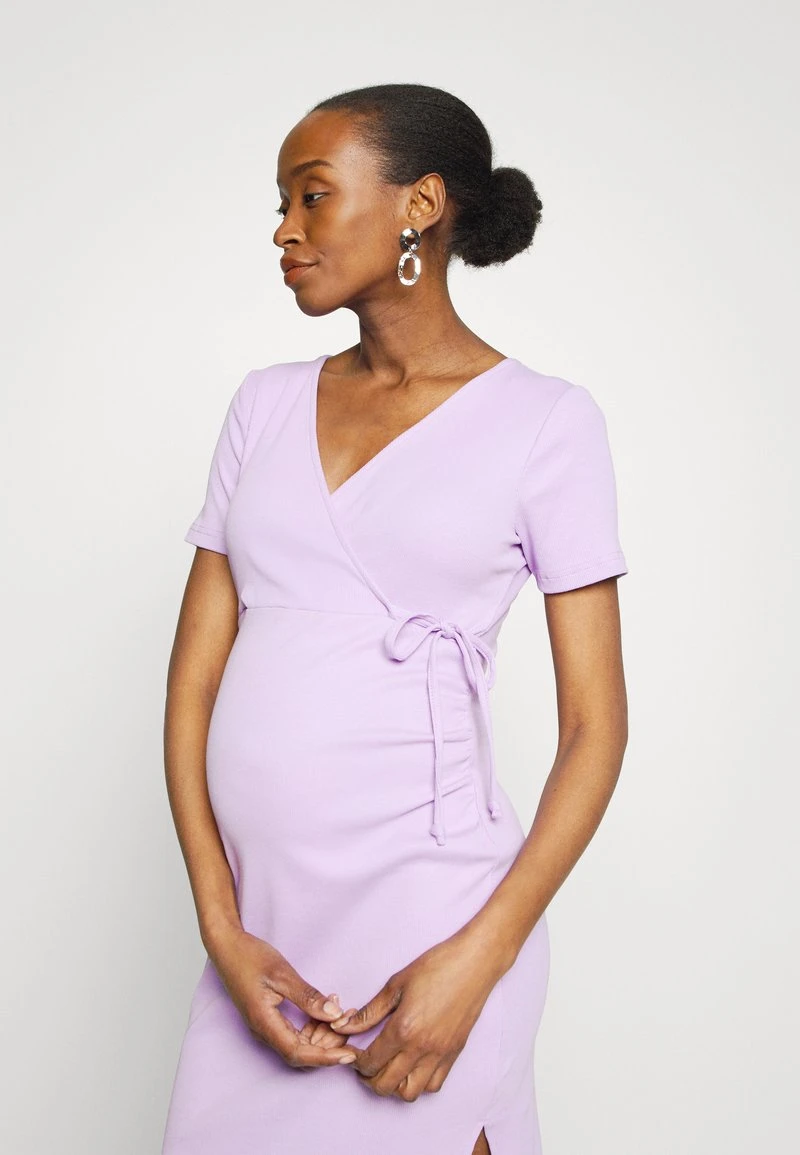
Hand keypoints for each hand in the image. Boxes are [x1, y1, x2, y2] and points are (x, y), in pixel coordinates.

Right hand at [207, 926, 358, 1068]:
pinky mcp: (268, 1017)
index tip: (349, 1055)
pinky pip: (294, 1030)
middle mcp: (264, 1031)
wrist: (227, 947)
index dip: (325, 1058)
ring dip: (322, 1033)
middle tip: (351, 1026)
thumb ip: (308, 996)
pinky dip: (313, 1023)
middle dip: (328, 1045)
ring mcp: (265, 1025)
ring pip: (299, 1042)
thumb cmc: (250, 957)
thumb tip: (334, 1015)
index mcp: (264, 1023)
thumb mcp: (282, 974)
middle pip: (300, 1052)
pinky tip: (327, 1006)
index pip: (298, 1053)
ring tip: (343, 1011)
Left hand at [327, 927, 503, 1099]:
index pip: (370, 1062)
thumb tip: (343, 1025)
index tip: (352, 1052)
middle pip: (386, 1085)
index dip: (355, 1061)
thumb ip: (369, 1011)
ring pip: (410, 1093)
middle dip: (369, 1079)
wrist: (474, 963)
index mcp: (403, 1029)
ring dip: (394, 1086)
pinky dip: (419, 1083)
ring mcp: (440, 1055)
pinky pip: (433, 1085)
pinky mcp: (454, 1054)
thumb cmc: (436, 966)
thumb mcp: (396, 984)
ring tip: (388, 1067)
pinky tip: (412, 1066)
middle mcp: (421, 1049)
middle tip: (365, 1063)